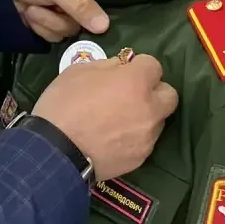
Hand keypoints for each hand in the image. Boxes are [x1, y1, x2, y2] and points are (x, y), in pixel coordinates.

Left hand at [7, 0, 108, 40]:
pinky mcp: (52, 24)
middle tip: (49, 6)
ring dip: (48, 22)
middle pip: (87, 23)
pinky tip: (31, 14)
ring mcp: (67, 13)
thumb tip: (105, 26)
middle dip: (62, 18)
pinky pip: (56, 37)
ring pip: (69, 32)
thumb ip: (81, 5)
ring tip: (34, 7)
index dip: (97, 14)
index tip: (84, 16)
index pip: (107, 2)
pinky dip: (41, 28)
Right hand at [32, 54, 176, 180]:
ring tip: (119, 121)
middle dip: (154, 91)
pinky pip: (145, 141)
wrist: (55, 151)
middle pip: (169, 94)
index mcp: (136, 82)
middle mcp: (150, 108)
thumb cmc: (63, 105)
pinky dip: (134, 138)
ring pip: (158, 120)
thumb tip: (121, 67)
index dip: (138, 67)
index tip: (125, 72)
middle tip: (131, 95)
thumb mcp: (78, 72)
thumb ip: (107, 66)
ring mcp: (148, 136)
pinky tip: (113, 140)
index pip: (154, 65)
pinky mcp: (141, 158)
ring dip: (145, 116)